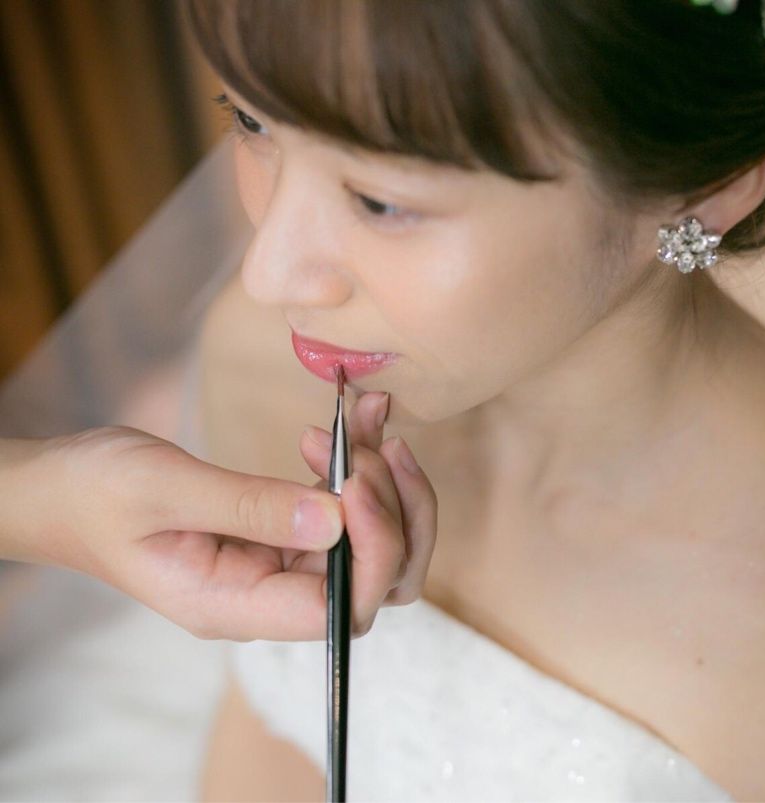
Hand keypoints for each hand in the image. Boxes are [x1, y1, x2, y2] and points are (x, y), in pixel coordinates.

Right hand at [4, 392, 434, 641]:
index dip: (374, 550)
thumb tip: (336, 521)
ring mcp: (279, 568)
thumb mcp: (165, 489)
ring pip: (373, 546)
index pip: (342, 609)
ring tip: (365, 423)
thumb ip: (250, 507)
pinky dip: (360, 467)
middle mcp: (267, 598)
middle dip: (397, 514)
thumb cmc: (94, 493)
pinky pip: (346, 512)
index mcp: (235, 607)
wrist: (59, 489)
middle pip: (377, 583)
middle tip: (373, 447)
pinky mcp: (283, 535)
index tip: (357, 481)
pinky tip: (346, 425)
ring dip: (386, 485)